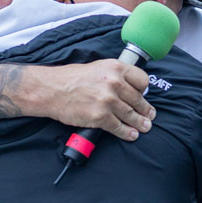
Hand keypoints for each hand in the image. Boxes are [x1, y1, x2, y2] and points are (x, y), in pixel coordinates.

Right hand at [31, 60, 154, 141]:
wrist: (51, 90)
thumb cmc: (71, 78)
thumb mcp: (98, 67)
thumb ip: (115, 75)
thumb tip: (130, 88)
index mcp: (116, 68)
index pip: (142, 80)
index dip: (143, 90)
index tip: (143, 95)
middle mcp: (114, 83)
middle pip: (138, 100)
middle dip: (145, 110)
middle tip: (150, 116)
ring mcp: (108, 101)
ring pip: (131, 115)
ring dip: (140, 123)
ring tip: (145, 127)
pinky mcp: (101, 117)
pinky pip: (119, 127)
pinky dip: (127, 133)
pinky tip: (132, 134)